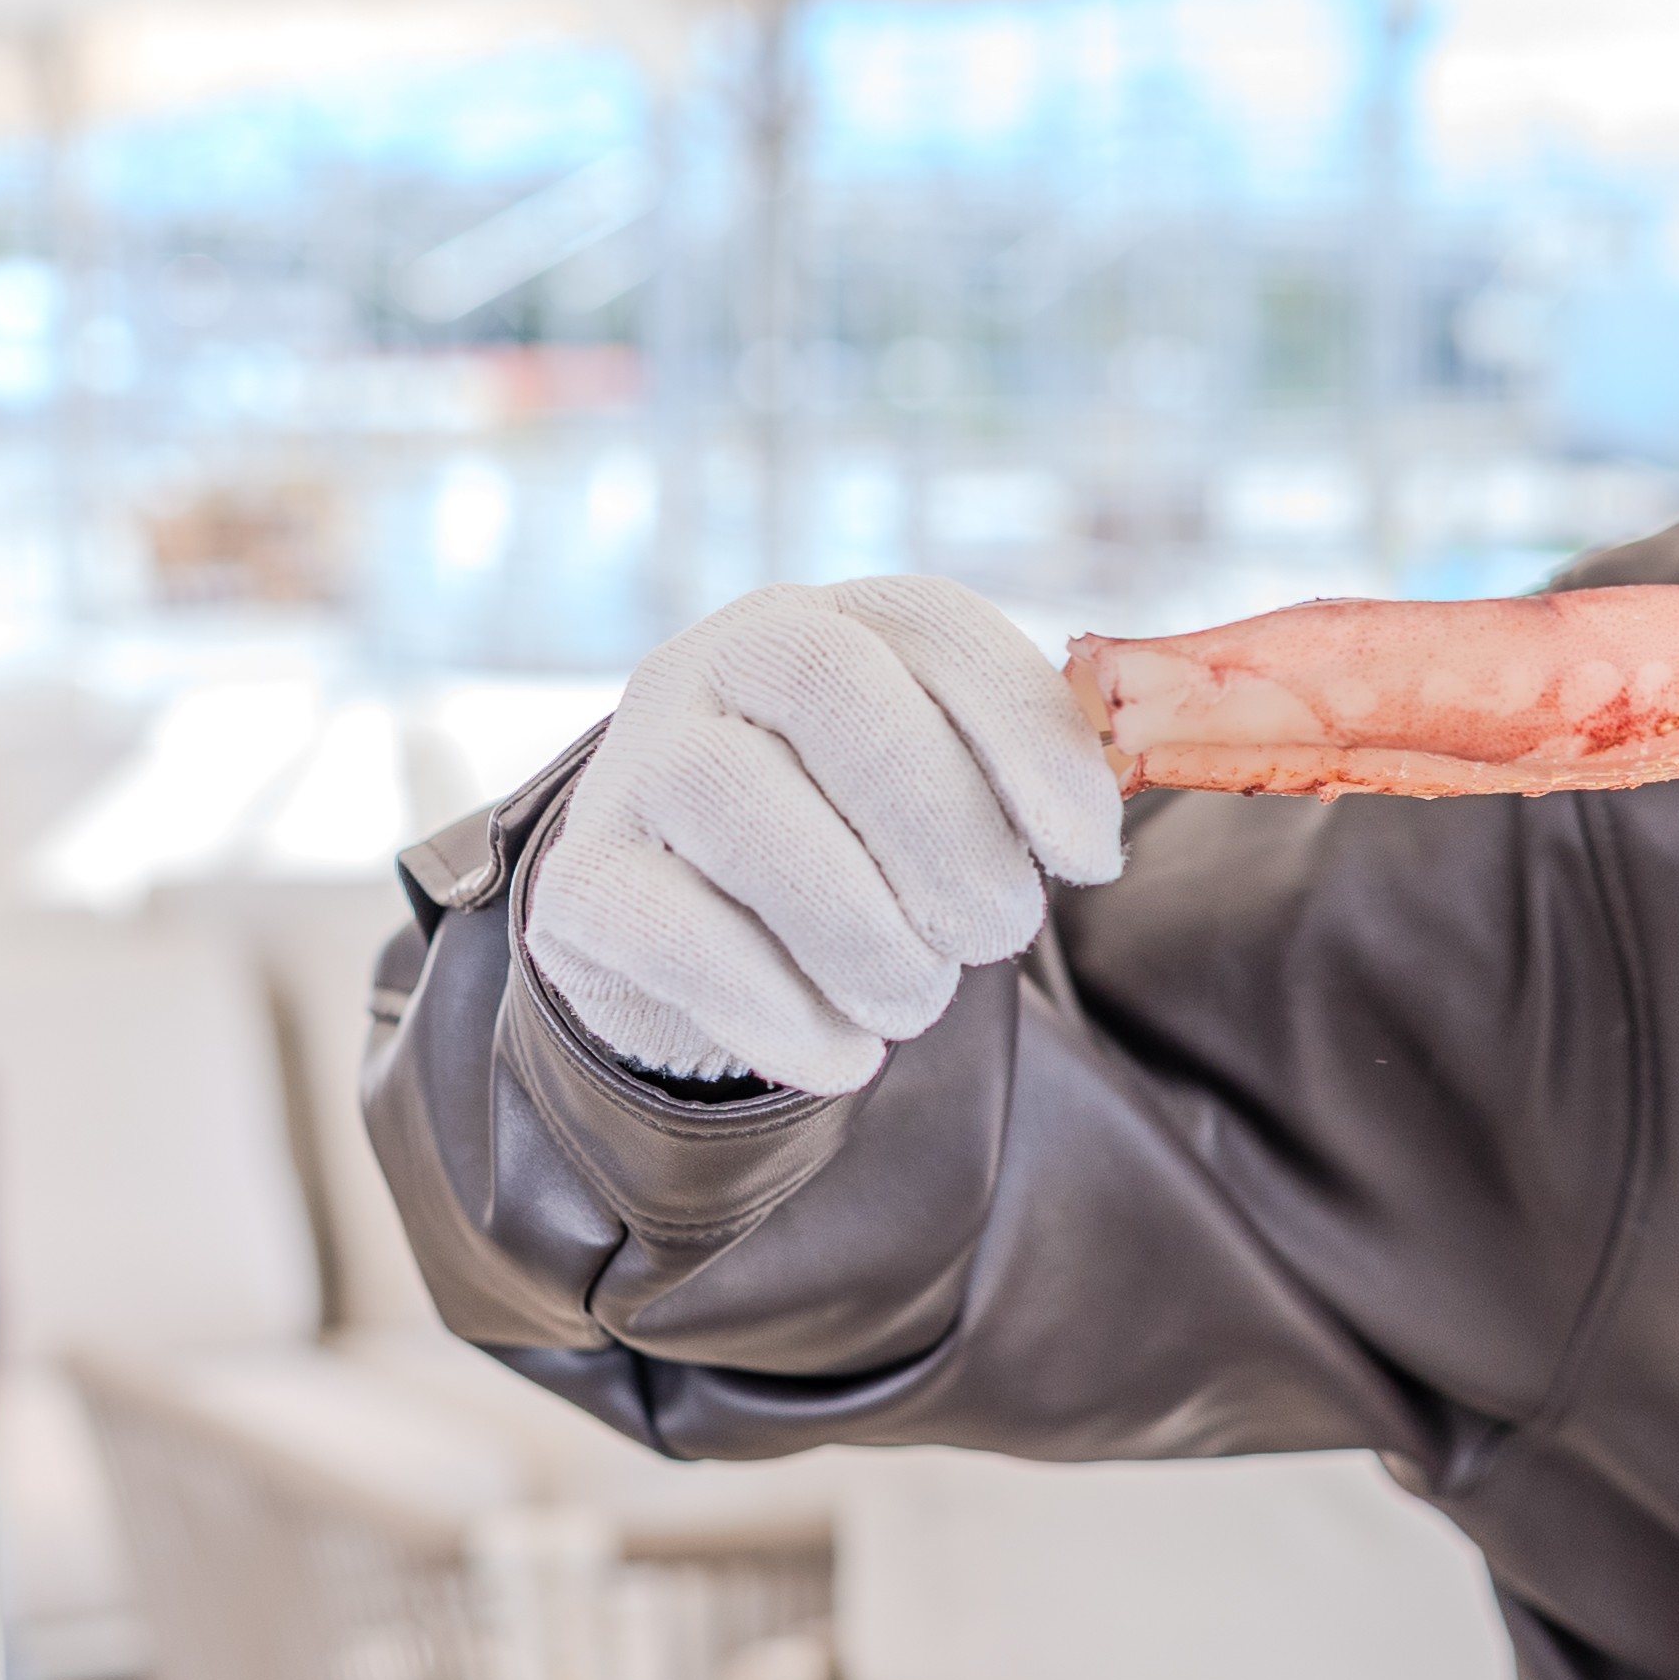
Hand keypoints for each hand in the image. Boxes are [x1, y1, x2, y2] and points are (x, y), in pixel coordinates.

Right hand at [521, 575, 1125, 1093]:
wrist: (689, 944)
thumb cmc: (852, 858)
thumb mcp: (939, 803)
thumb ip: (1018, 784)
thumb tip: (1097, 830)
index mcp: (832, 622)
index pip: (936, 628)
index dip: (1030, 741)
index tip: (1087, 859)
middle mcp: (718, 661)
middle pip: (838, 693)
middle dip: (946, 837)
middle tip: (993, 938)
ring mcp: (637, 764)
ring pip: (744, 804)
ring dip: (864, 932)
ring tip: (912, 1003)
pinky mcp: (581, 882)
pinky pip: (672, 928)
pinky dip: (779, 1010)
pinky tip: (841, 1057)